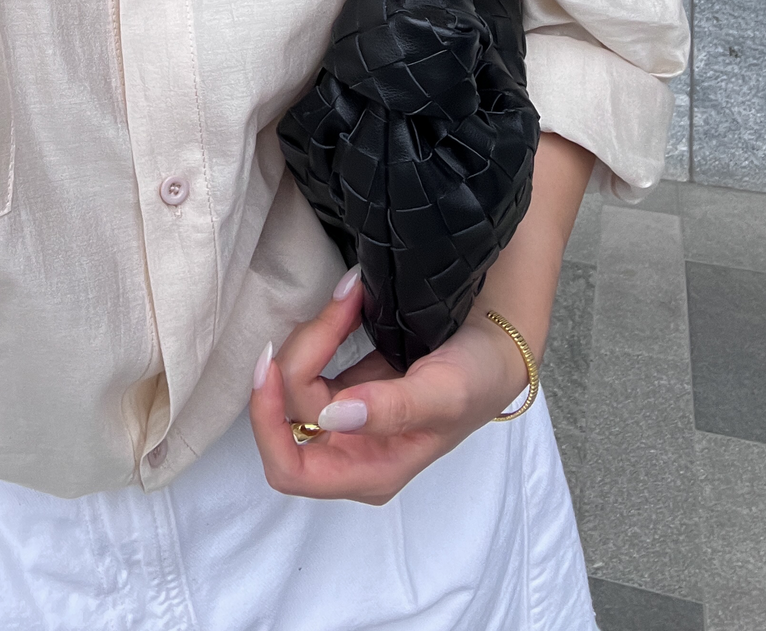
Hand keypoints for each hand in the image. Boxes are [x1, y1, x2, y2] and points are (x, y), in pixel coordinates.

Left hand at [248, 268, 530, 503]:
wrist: (499, 347)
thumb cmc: (478, 379)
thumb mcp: (444, 395)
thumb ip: (391, 409)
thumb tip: (333, 418)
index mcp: (370, 471)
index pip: (290, 469)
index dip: (267, 424)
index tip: (272, 364)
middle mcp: (352, 451)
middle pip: (290, 411)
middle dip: (305, 351)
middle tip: (342, 303)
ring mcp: (348, 418)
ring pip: (297, 380)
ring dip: (316, 332)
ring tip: (350, 294)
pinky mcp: (350, 386)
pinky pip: (315, 359)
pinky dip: (325, 326)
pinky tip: (348, 301)